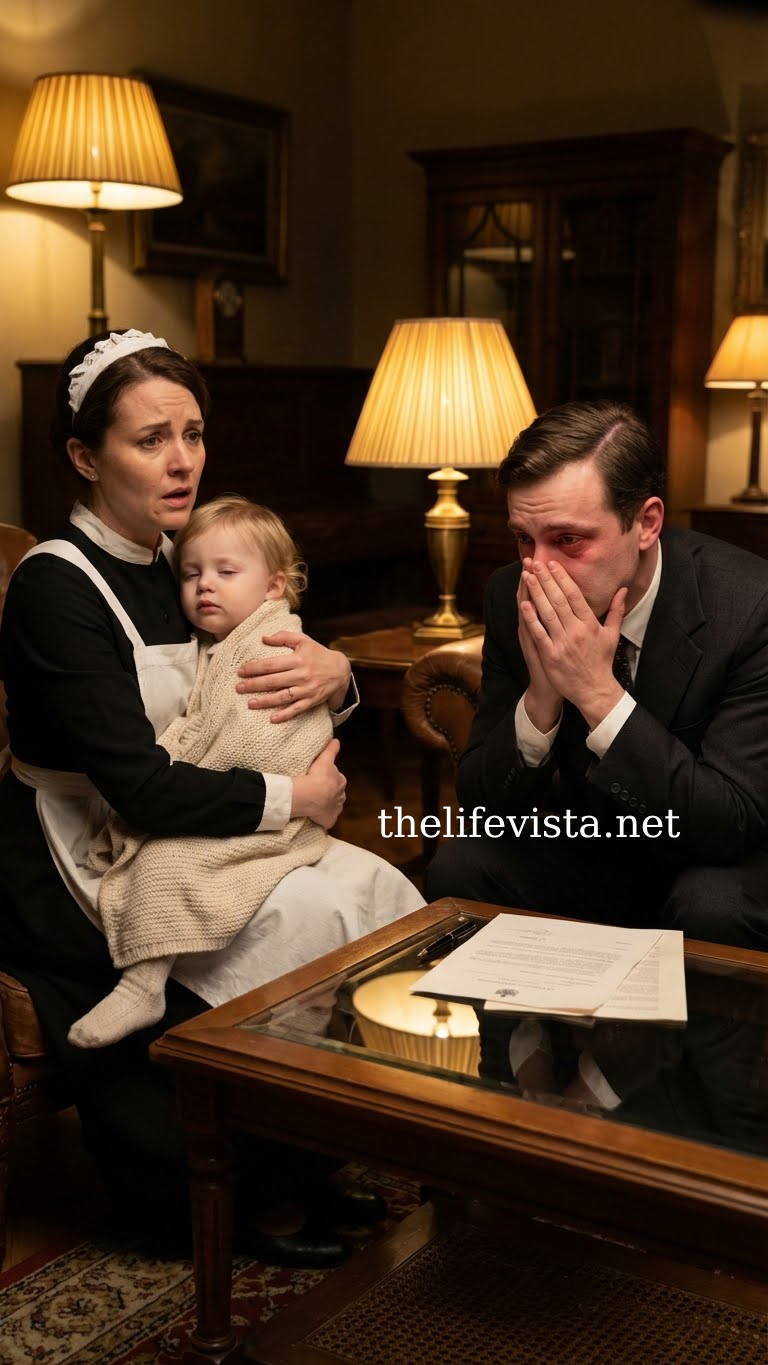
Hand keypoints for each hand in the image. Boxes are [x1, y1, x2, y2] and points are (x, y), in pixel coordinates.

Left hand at [237, 632, 351, 721]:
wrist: (341, 670)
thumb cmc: (318, 654)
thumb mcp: (303, 640)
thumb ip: (283, 637)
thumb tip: (263, 638)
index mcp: (298, 659)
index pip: (271, 664)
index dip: (254, 668)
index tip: (241, 671)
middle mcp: (302, 675)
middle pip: (274, 681)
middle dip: (254, 685)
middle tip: (239, 688)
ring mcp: (307, 689)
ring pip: (283, 697)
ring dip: (265, 701)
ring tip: (250, 704)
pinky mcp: (312, 701)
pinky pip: (297, 709)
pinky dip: (285, 715)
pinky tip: (272, 718)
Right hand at [290, 738, 346, 827]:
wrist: (311, 795)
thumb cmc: (318, 777)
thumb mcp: (324, 759)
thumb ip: (331, 750)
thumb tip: (336, 740)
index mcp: (341, 782)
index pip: (338, 779)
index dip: (330, 779)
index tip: (322, 779)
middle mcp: (341, 796)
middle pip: (336, 793)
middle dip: (329, 793)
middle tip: (317, 791)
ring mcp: (335, 809)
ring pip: (332, 806)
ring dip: (326, 805)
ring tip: (315, 804)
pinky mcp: (329, 820)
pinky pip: (327, 820)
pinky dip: (324, 819)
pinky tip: (317, 817)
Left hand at [519, 559, 625, 727]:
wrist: (594, 690)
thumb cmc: (601, 662)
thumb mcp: (612, 635)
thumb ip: (616, 610)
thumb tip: (623, 589)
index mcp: (590, 624)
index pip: (574, 595)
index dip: (563, 578)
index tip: (553, 564)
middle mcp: (576, 631)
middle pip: (559, 600)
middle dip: (546, 579)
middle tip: (536, 562)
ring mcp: (563, 643)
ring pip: (547, 613)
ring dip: (536, 592)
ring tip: (527, 575)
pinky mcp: (551, 655)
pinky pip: (539, 633)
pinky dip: (531, 618)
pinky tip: (524, 603)